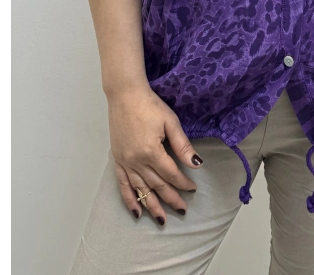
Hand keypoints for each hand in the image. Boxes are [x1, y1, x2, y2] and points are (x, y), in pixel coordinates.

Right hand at [107, 84, 203, 223]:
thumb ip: (182, 145)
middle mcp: (136, 161)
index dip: (182, 183)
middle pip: (156, 185)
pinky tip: (136, 211)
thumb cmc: (150, 105)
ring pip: (140, 189)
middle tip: (182, 210)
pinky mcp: (117, 159)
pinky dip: (129, 199)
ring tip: (162, 219)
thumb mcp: (170, 122)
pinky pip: (122, 184)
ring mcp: (125, 162)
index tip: (192, 189)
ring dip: (151, 205)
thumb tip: (196, 164)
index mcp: (151, 151)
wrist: (125, 94)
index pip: (170, 174)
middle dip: (170, 198)